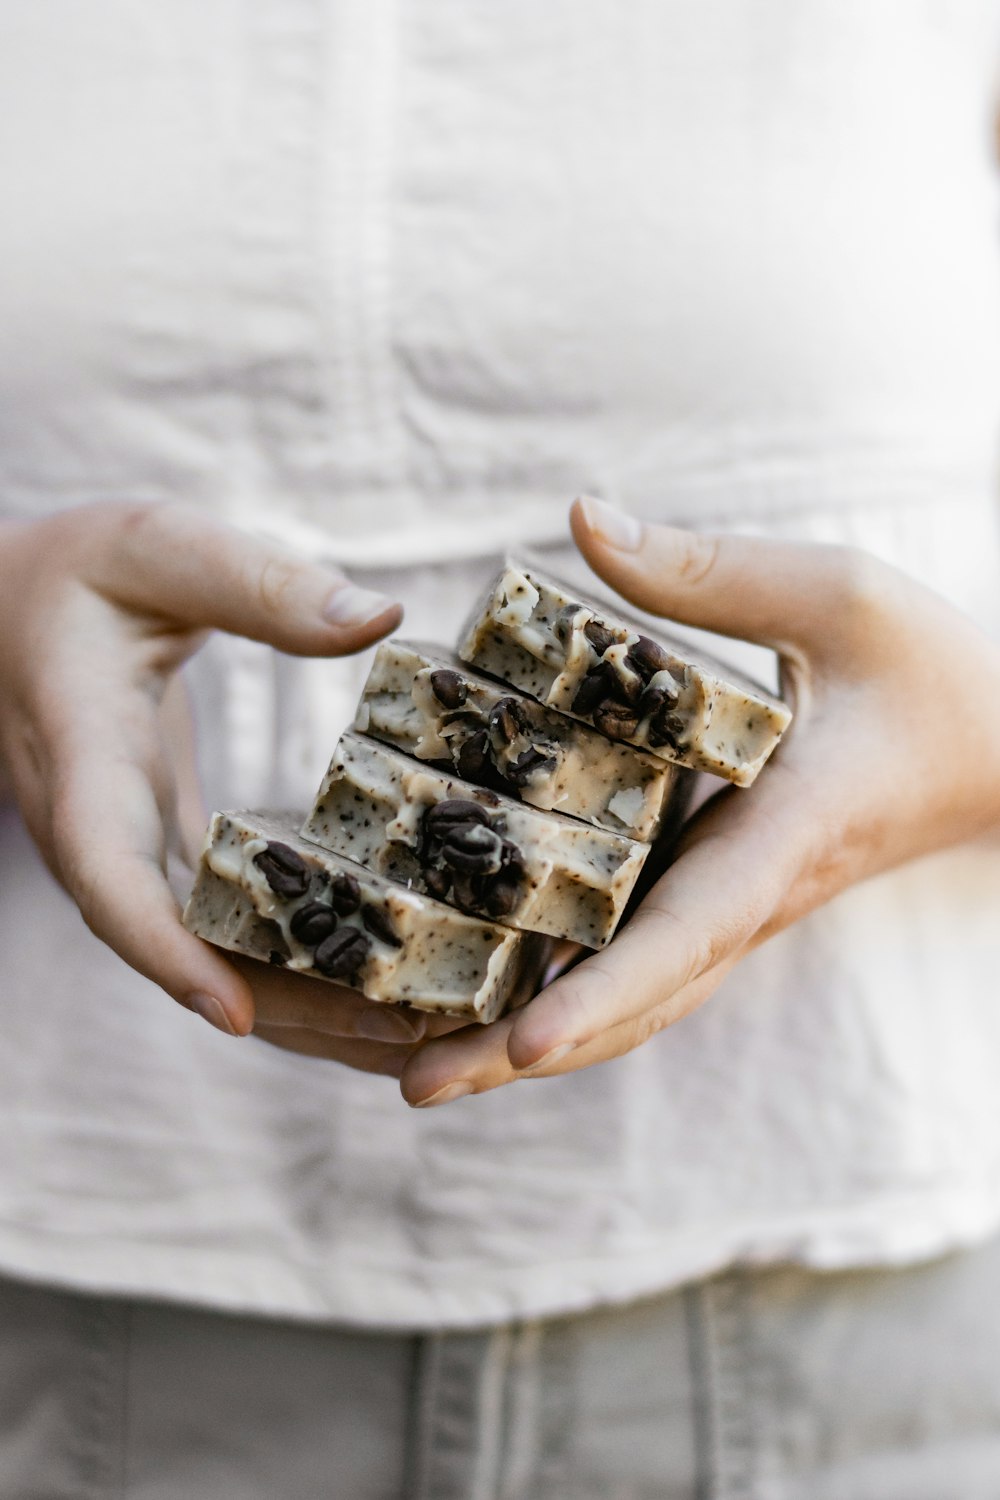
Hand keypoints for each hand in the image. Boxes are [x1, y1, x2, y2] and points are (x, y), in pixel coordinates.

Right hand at [0, 499, 429, 1069]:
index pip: (105, 870)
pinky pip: (222, 928)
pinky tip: (382, 985)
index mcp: (84, 755)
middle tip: (406, 1039)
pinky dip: (295, 965)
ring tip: (424, 1035)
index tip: (235, 1013)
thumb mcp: (161, 548)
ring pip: (206, 956)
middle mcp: (98, 829)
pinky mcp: (164, 853)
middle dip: (284, 1007)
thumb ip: (258, 582)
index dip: (163, 949)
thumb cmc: (79, 574)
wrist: (6, 614)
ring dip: (305, 1007)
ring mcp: (128, 852)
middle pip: (179, 948)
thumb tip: (378, 617)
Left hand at [399, 495, 999, 1105]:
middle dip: (523, 1054)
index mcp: (784, 838)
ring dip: (531, 1046)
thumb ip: (710, 570)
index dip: (603, 990)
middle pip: (635, 1004)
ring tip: (420, 1072)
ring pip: (634, 1004)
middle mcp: (753, 898)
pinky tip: (488, 1003)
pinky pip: (643, 968)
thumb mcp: (838, 594)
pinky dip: (568, 1000)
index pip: (687, 932)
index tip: (519, 1040)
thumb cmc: (935, 672)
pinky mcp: (724, 897)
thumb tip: (579, 521)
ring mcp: (738, 909)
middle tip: (410, 1087)